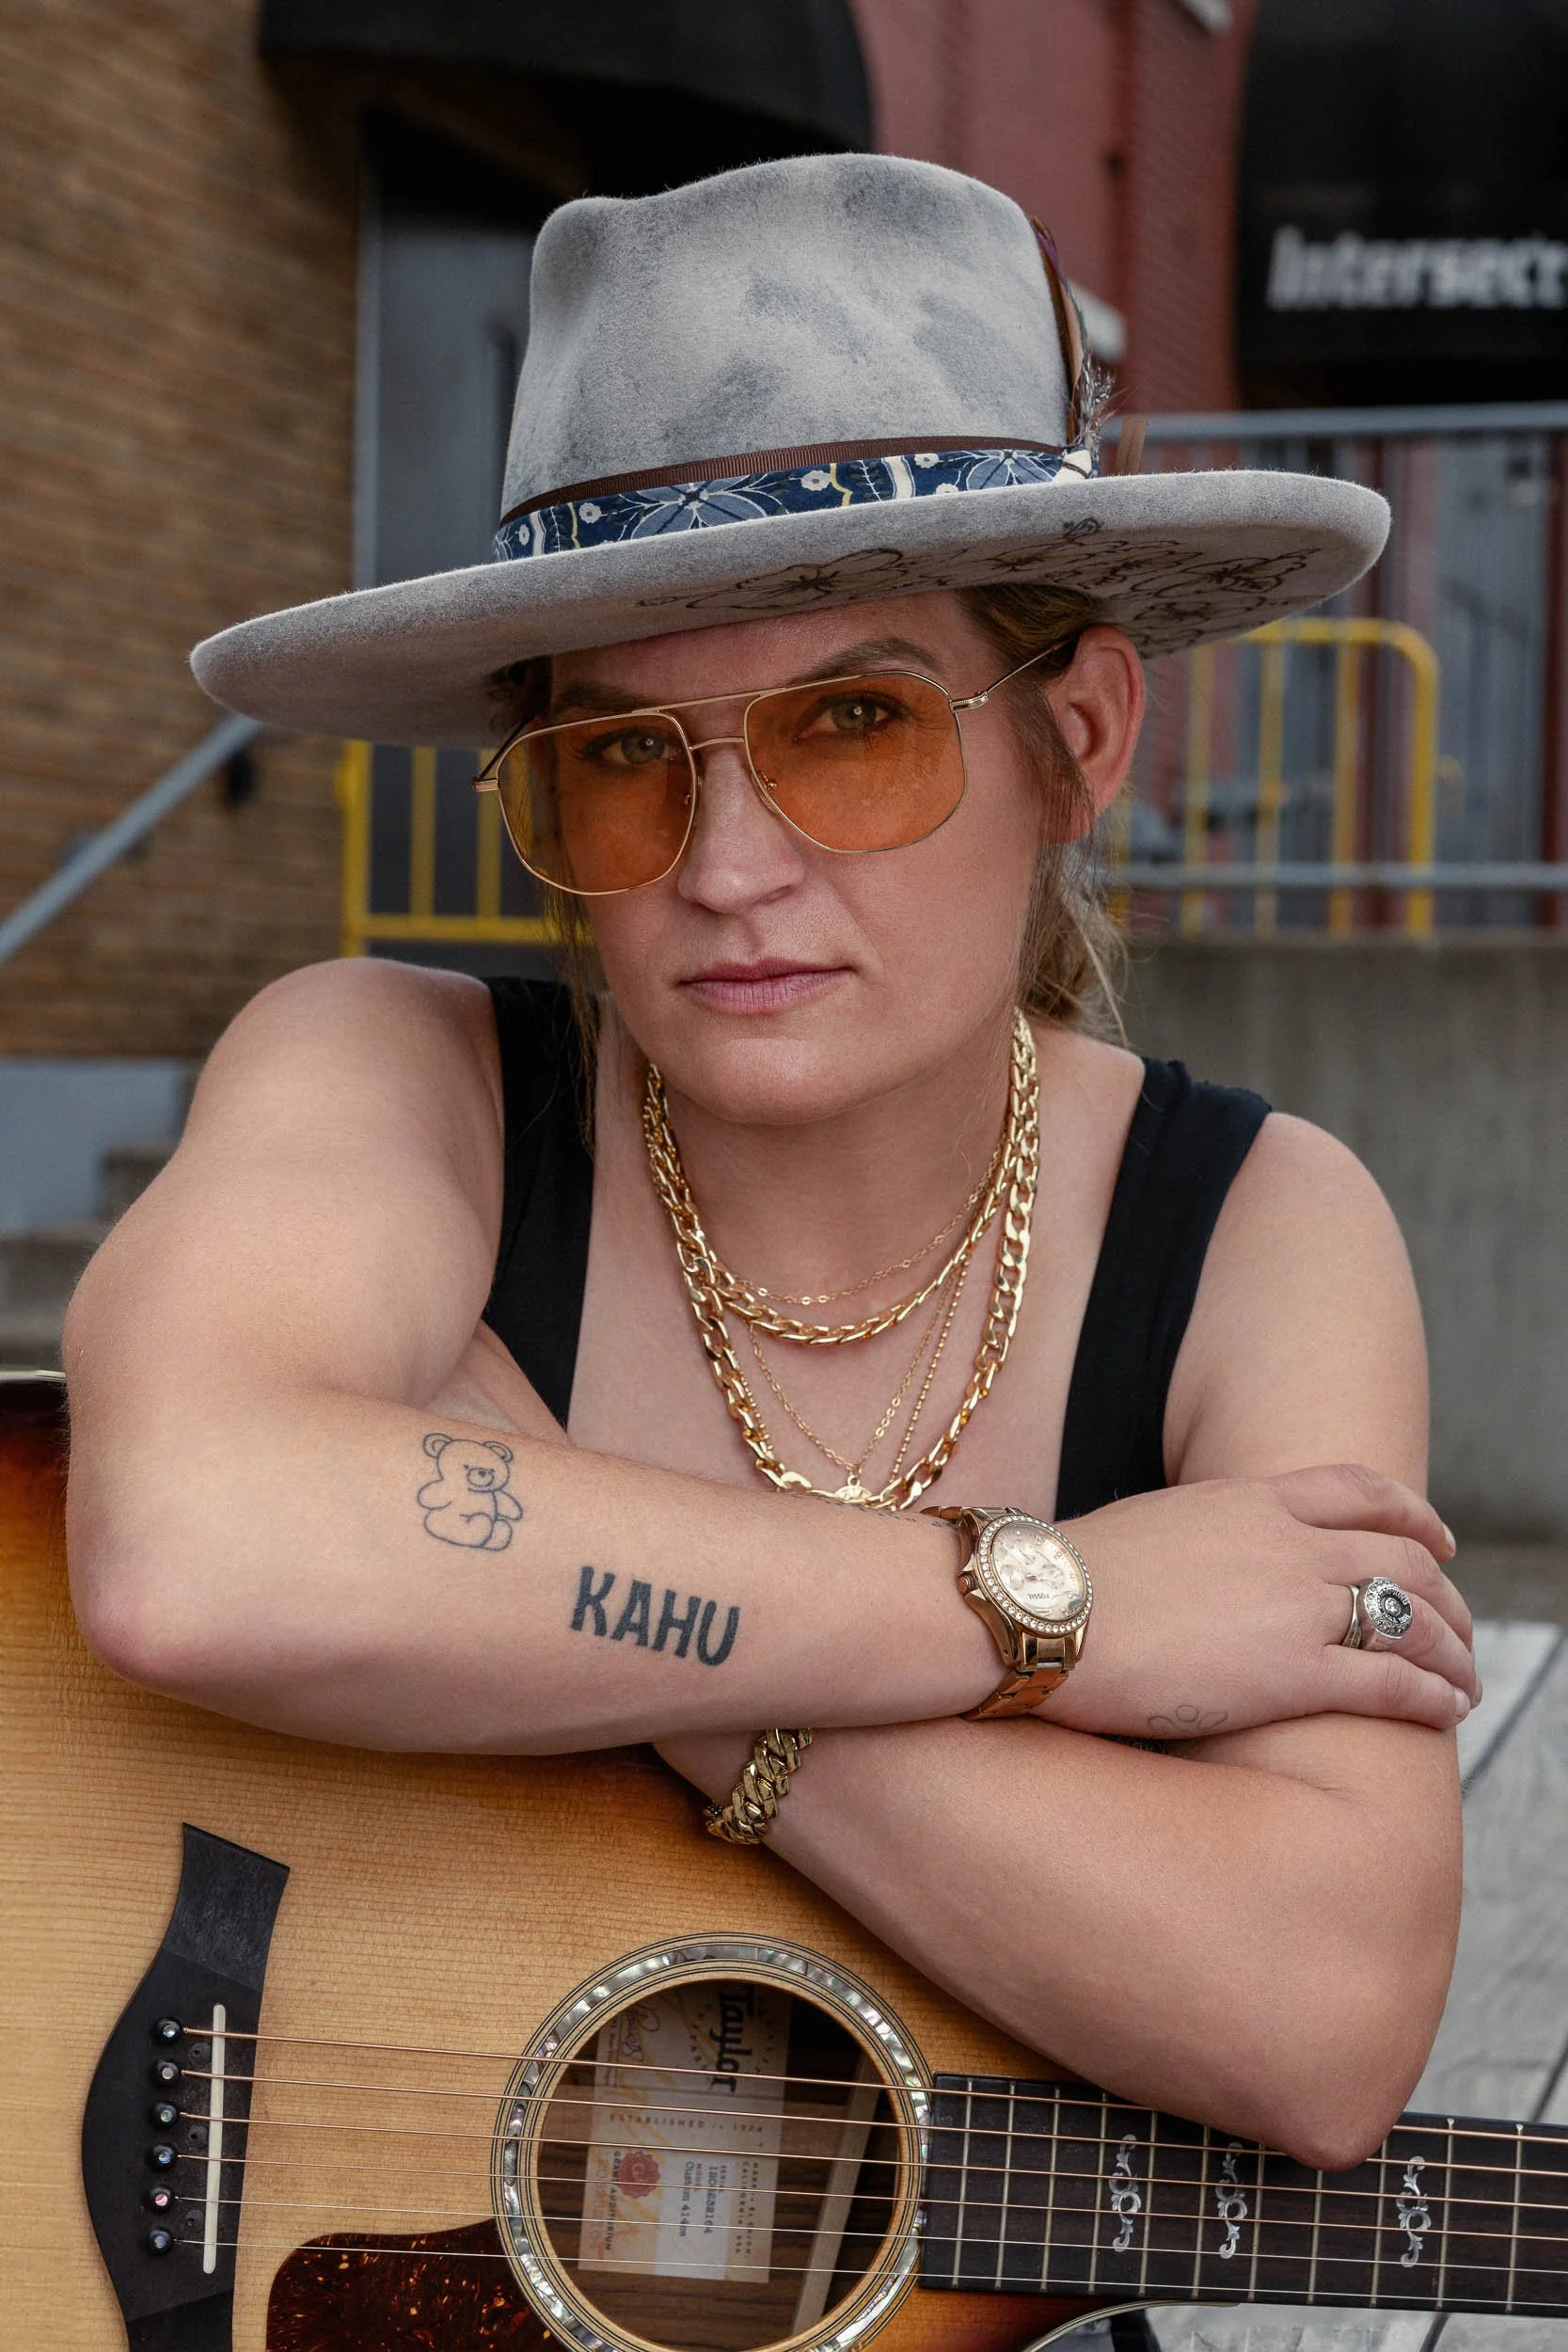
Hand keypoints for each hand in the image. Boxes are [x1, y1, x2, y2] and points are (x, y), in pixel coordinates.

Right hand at [1044, 1466, 1476, 1739]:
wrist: (1038, 1611)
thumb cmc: (1067, 1580)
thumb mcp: (1150, 1526)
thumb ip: (1200, 1537)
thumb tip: (1202, 1559)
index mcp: (1249, 1500)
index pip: (1359, 1491)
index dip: (1413, 1514)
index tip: (1439, 1540)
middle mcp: (1288, 1543)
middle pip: (1403, 1557)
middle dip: (1446, 1595)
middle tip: (1460, 1627)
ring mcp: (1296, 1605)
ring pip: (1412, 1619)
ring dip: (1452, 1651)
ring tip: (1464, 1680)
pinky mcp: (1292, 1671)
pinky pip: (1392, 1682)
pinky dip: (1432, 1695)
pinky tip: (1445, 1711)